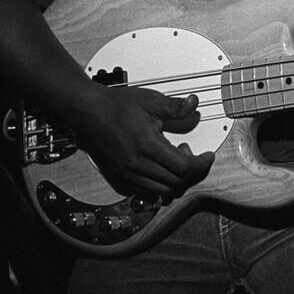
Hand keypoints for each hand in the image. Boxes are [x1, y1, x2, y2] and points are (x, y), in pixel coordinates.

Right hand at [72, 85, 214, 199]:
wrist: (87, 111)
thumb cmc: (115, 105)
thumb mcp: (150, 100)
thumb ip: (174, 106)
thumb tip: (193, 104)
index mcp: (147, 145)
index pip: (184, 167)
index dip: (201, 164)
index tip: (207, 157)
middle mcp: (136, 164)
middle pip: (175, 183)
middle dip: (191, 173)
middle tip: (193, 156)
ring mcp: (126, 173)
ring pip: (161, 192)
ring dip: (175, 181)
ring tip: (176, 160)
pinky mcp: (119, 177)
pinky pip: (144, 193)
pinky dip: (159, 187)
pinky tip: (161, 169)